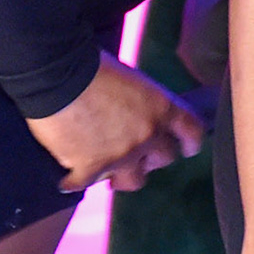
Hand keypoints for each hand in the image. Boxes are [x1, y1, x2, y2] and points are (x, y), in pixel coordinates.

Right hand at [24, 51, 204, 191]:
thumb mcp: (134, 82)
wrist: (60, 78)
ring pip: (134, 181)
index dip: (191, 143)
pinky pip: (86, 184)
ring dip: (123, 176)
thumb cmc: (95, 69)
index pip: (192, 131)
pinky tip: (67, 177)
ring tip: (109, 172)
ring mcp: (121, 155)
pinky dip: (75, 180)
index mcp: (162, 108)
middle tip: (138, 156)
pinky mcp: (91, 169)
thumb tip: (139, 118)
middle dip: (152, 158)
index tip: (187, 150)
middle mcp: (148, 134)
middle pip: (164, 158)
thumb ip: (145, 106)